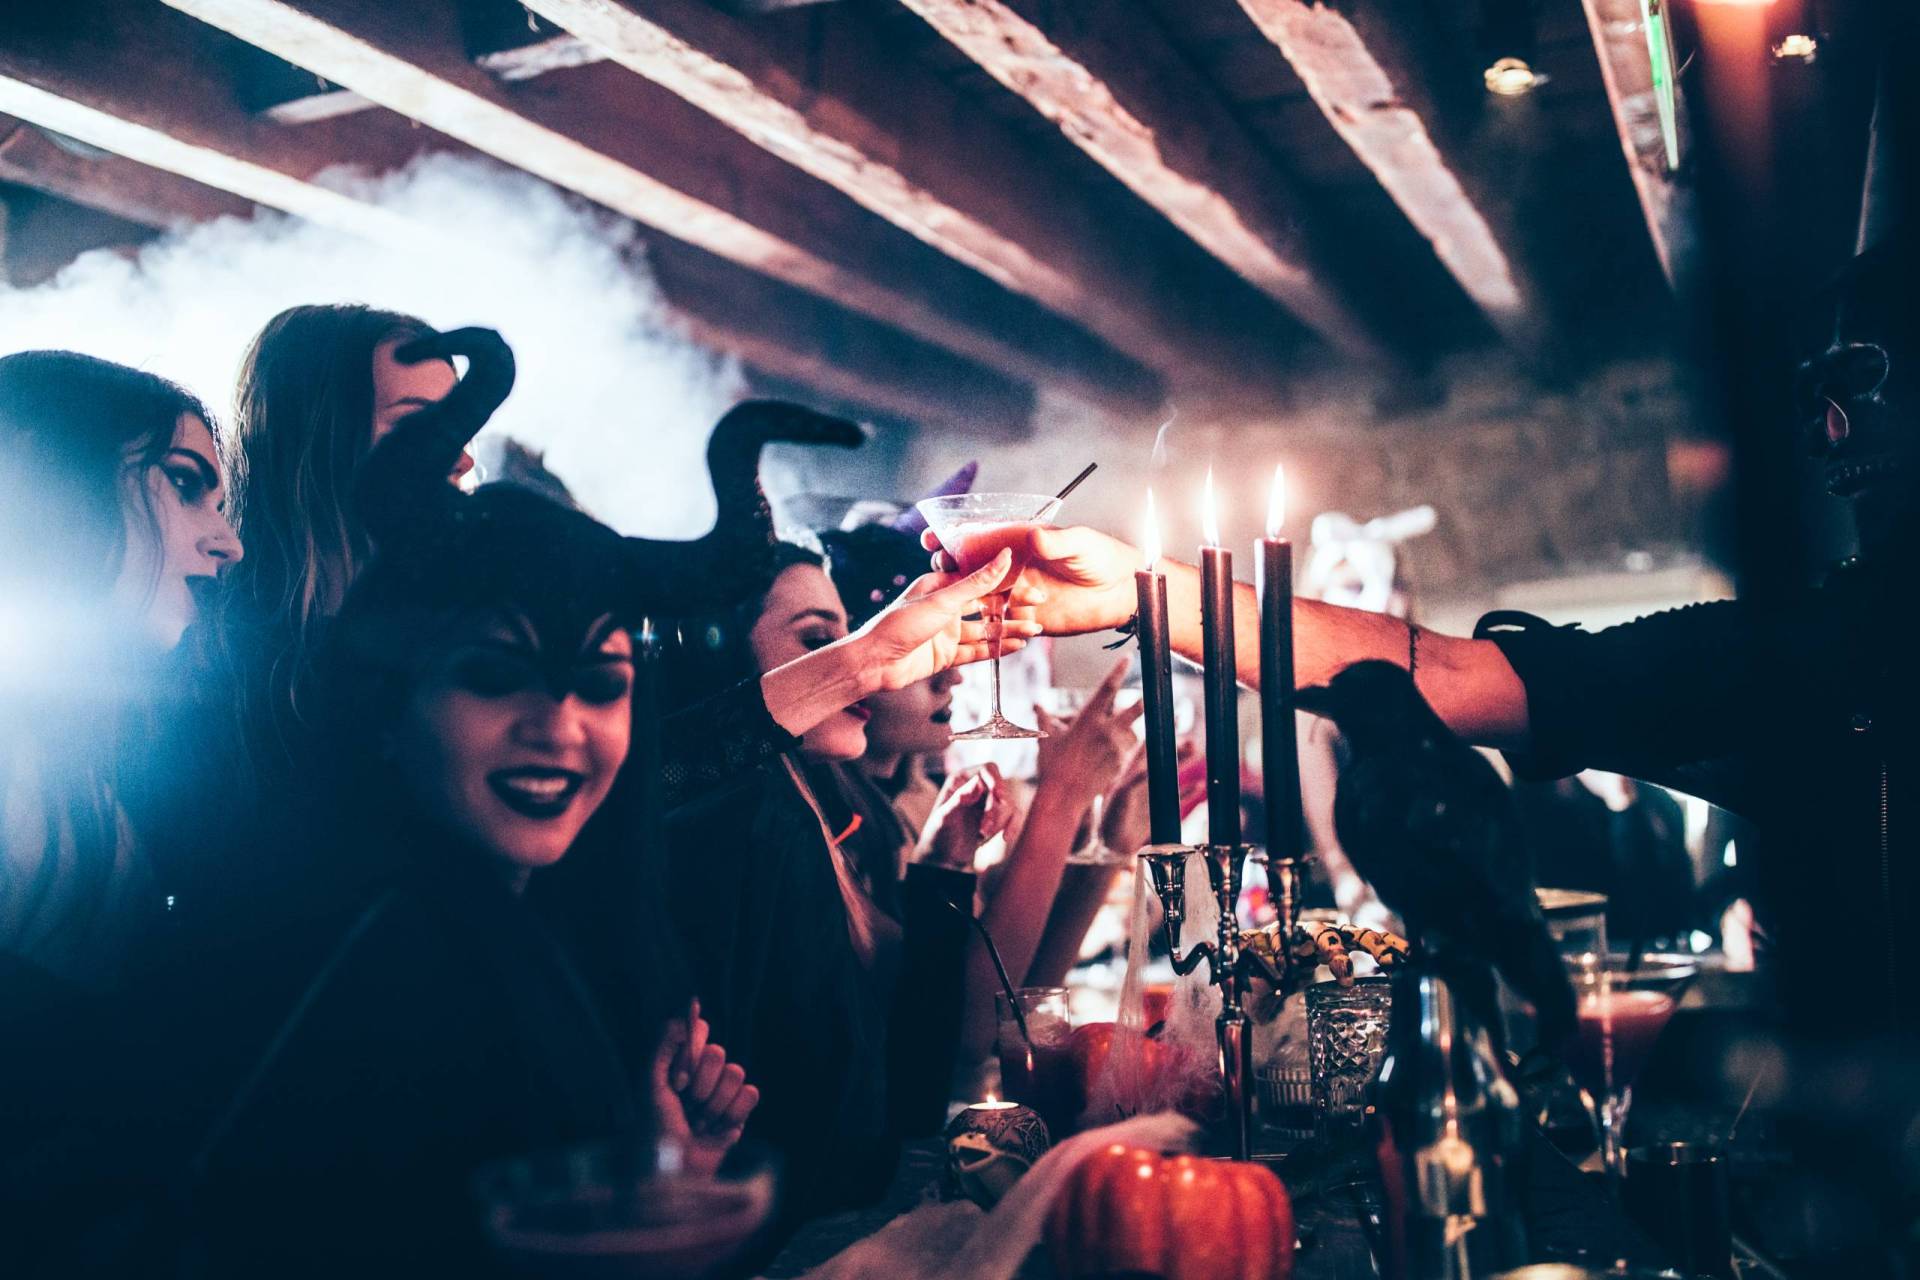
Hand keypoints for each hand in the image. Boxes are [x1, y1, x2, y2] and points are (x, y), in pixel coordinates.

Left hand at [650, 999, 759, 1178]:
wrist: (674, 1172)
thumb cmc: (654, 1131)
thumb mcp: (649, 1087)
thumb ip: (660, 1049)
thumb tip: (680, 1020)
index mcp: (678, 1064)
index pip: (699, 1031)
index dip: (693, 1051)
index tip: (679, 1080)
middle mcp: (701, 1075)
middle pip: (718, 1053)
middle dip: (702, 1084)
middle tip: (688, 1105)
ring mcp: (722, 1093)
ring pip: (736, 1073)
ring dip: (716, 1103)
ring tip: (701, 1123)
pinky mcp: (739, 1113)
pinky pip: (750, 1093)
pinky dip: (733, 1113)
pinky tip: (718, 1130)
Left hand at [849, 550, 1041, 690]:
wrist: (874, 663)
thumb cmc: (899, 624)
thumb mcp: (943, 600)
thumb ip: (977, 582)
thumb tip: (1005, 555)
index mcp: (940, 586)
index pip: (982, 580)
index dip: (1008, 581)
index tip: (1032, 581)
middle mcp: (944, 607)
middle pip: (986, 606)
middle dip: (1013, 607)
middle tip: (1040, 608)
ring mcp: (946, 632)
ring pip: (984, 630)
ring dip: (1009, 630)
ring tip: (1035, 630)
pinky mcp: (945, 656)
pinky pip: (976, 651)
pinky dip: (996, 649)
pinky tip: (1016, 646)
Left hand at [914, 763, 1015, 869]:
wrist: (943, 856)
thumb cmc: (938, 834)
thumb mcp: (944, 818)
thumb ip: (959, 799)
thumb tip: (977, 781)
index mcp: (962, 779)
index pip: (987, 770)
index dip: (995, 780)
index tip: (998, 794)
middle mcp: (977, 786)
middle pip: (1000, 789)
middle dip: (994, 811)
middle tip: (983, 831)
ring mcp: (989, 801)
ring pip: (1008, 804)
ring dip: (999, 822)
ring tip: (982, 836)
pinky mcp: (998, 815)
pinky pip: (1014, 815)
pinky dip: (1013, 826)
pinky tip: (1005, 838)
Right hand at [923, 525, 1138, 636]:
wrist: (1123, 594)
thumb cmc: (1105, 558)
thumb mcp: (1080, 544)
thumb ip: (1056, 542)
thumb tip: (1033, 537)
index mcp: (1020, 541)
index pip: (979, 535)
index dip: (952, 535)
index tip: (933, 536)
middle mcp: (1012, 567)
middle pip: (969, 566)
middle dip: (948, 566)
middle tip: (940, 568)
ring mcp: (1016, 593)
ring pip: (977, 595)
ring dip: (961, 597)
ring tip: (949, 600)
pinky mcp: (1025, 617)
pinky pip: (998, 622)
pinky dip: (986, 623)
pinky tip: (975, 627)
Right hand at [1033, 659, 1144, 806]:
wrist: (1063, 796)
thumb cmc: (1051, 765)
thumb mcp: (1046, 738)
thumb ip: (1045, 717)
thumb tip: (1036, 704)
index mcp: (1088, 718)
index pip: (1108, 687)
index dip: (1119, 670)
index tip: (1129, 658)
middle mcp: (1106, 730)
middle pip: (1136, 709)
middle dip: (1145, 701)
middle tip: (1151, 695)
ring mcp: (1116, 747)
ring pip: (1133, 734)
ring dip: (1128, 733)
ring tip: (1112, 739)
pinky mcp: (1121, 764)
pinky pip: (1128, 752)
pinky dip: (1122, 751)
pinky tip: (1109, 757)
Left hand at [1098, 737, 1196, 853]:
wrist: (1113, 846)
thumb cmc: (1110, 820)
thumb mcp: (1119, 799)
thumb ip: (1132, 783)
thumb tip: (1145, 770)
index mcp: (1130, 775)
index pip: (1145, 750)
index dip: (1156, 736)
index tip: (1167, 722)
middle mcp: (1143, 782)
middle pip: (1162, 759)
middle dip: (1175, 748)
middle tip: (1189, 738)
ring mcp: (1153, 795)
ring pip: (1172, 775)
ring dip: (1183, 763)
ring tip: (1195, 750)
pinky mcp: (1160, 811)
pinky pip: (1178, 798)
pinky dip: (1189, 792)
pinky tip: (1201, 785)